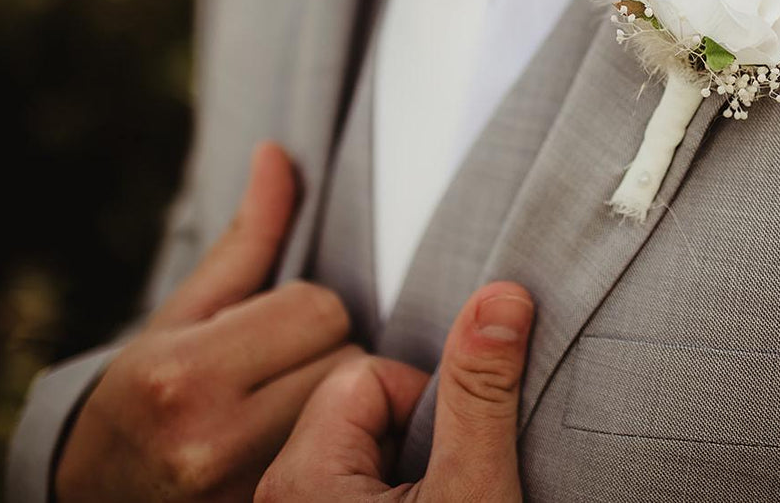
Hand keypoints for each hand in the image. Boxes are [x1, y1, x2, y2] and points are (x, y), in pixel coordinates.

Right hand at [56, 143, 359, 502]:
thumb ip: (248, 237)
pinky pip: (349, 456)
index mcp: (184, 375)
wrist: (96, 495)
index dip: (301, 310)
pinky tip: (309, 445)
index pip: (318, 308)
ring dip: (337, 399)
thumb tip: (279, 153)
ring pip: (356, 409)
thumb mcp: (186, 312)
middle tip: (277, 373)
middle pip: (345, 357)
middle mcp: (212, 439)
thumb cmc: (145, 392)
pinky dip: (342, 443)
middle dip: (324, 353)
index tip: (267, 332)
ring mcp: (246, 488)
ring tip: (287, 408)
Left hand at [255, 281, 534, 502]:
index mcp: (300, 477)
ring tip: (431, 502)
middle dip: (409, 429)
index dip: (422, 403)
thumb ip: (482, 392)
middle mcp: (276, 494)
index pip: (365, 374)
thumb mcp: (473, 492)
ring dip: (399, 460)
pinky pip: (339, 480)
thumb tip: (502, 296)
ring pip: (349, 440)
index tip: (448, 460)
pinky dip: (386, 488)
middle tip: (441, 488)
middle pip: (351, 401)